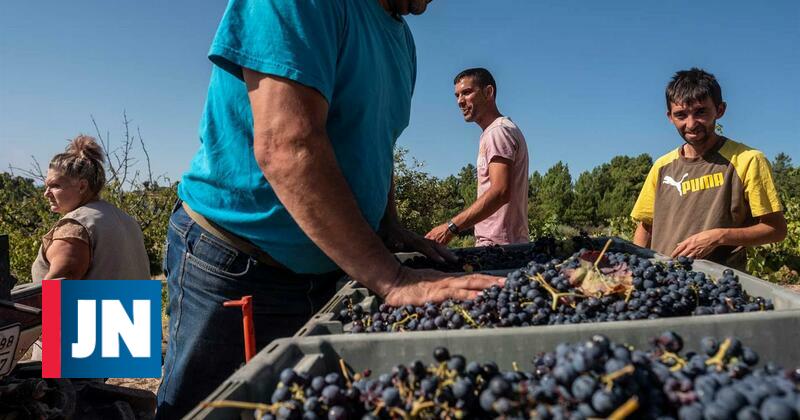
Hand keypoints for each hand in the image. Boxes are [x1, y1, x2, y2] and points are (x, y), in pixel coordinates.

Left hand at [382, 222, 456, 263]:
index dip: (433, 254)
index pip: (425, 247)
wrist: (389, 222)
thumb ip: (394, 243)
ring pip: (436, 244)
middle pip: (435, 245)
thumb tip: (398, 245)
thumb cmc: (388, 234)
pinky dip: (442, 250)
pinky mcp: (421, 239)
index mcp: (412, 240)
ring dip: (446, 251)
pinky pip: (434, 244)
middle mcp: (419, 239)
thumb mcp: (389, 239)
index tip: (442, 261)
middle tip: (456, 260)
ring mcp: (421, 238)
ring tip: (456, 258)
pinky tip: (447, 256)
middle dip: (445, 253)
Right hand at [382, 267, 503, 305]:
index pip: (472, 279)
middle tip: (508, 284)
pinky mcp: (433, 294)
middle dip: (491, 282)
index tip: (504, 282)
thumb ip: (443, 294)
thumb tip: (458, 299)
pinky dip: (465, 296)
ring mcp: (441, 286)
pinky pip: (452, 295)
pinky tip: (476, 298)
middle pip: (473, 280)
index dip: (488, 280)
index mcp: (449, 280)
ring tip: (497, 290)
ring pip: (466, 285)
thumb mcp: (431, 291)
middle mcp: (448, 281)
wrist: (393, 282)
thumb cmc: (411, 288)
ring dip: (483, 287)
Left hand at [671, 229, 722, 258]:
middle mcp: (691, 247)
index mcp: (688, 242)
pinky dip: (691, 262)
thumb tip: (679, 244)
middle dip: (677, 259)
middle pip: (681, 255)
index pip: (678, 249)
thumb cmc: (704, 235)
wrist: (714, 238)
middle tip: (674, 262)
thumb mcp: (693, 236)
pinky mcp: (701, 255)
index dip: (674, 254)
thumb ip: (685, 241)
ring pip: (687, 259)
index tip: (671, 257)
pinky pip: (694, 260)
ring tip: (680, 264)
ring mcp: (696, 252)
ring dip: (683, 262)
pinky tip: (689, 263)